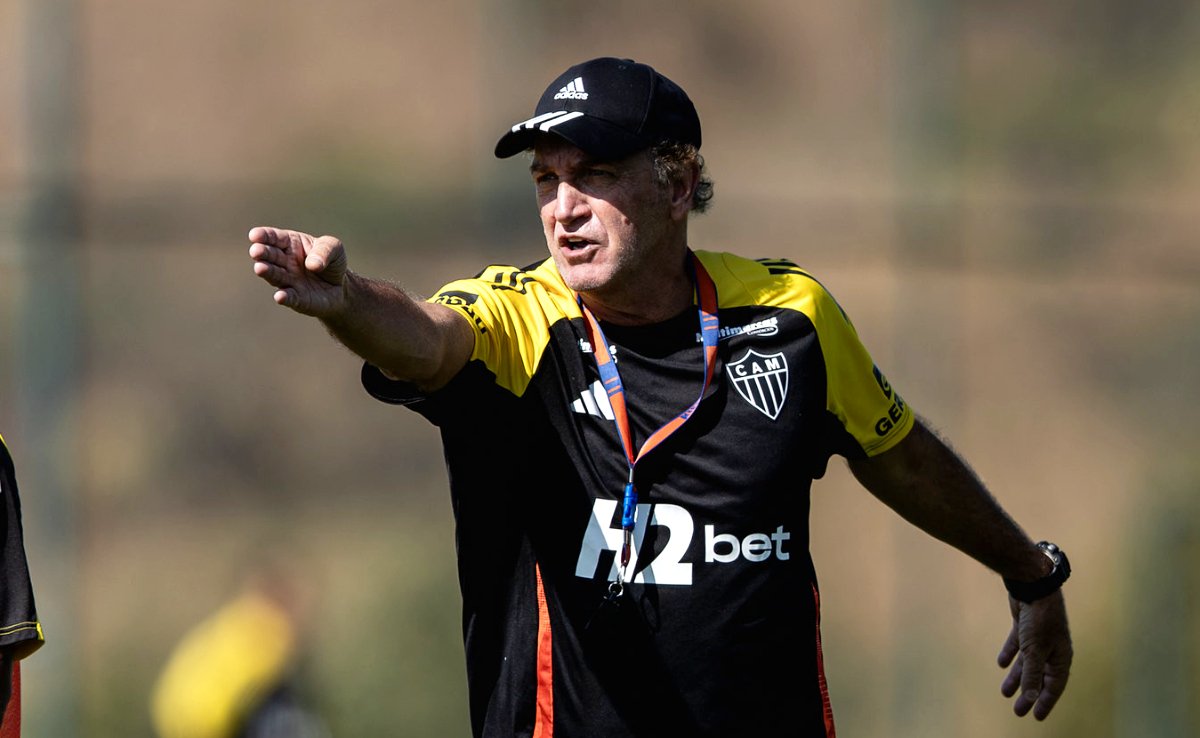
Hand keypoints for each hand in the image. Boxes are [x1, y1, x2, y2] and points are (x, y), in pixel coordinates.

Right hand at [248, 227, 349, 317]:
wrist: (341, 287)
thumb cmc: (332, 262)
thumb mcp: (334, 248)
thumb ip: (324, 251)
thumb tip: (312, 265)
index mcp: (290, 244)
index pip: (274, 238)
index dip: (263, 236)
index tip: (255, 236)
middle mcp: (284, 262)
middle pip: (270, 256)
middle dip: (262, 253)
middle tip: (256, 251)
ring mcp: (288, 281)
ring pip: (274, 275)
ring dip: (267, 272)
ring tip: (260, 268)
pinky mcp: (296, 299)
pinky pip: (289, 297)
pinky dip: (284, 297)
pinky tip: (280, 297)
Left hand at [997, 590, 1071, 719]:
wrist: (1034, 586)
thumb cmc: (1039, 619)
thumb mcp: (1034, 651)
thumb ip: (1032, 675)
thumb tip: (1030, 698)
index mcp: (1061, 657)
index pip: (1054, 686)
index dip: (1045, 702)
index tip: (1035, 716)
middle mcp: (1052, 649)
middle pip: (1039, 676)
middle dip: (1028, 693)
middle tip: (1017, 710)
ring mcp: (1039, 637)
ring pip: (1027, 662)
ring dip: (1016, 676)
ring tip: (1005, 692)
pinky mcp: (1025, 626)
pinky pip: (1018, 645)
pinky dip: (1010, 653)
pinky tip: (1002, 663)